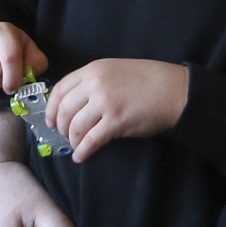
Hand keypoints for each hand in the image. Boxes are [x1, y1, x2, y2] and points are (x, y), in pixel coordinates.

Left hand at [46, 58, 187, 160]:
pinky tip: (80, 156)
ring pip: (75, 126)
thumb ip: (94, 82)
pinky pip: (91, 140)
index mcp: (94, 70)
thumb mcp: (115, 71)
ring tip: (76, 145)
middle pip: (64, 110)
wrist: (175, 90)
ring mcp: (105, 103)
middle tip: (64, 135)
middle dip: (60, 126)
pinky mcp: (116, 122)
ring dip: (72, 140)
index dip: (51, 108)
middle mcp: (96, 84)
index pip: (60, 89)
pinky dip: (83, 151)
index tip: (50, 120)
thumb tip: (74, 105)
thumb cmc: (148, 81)